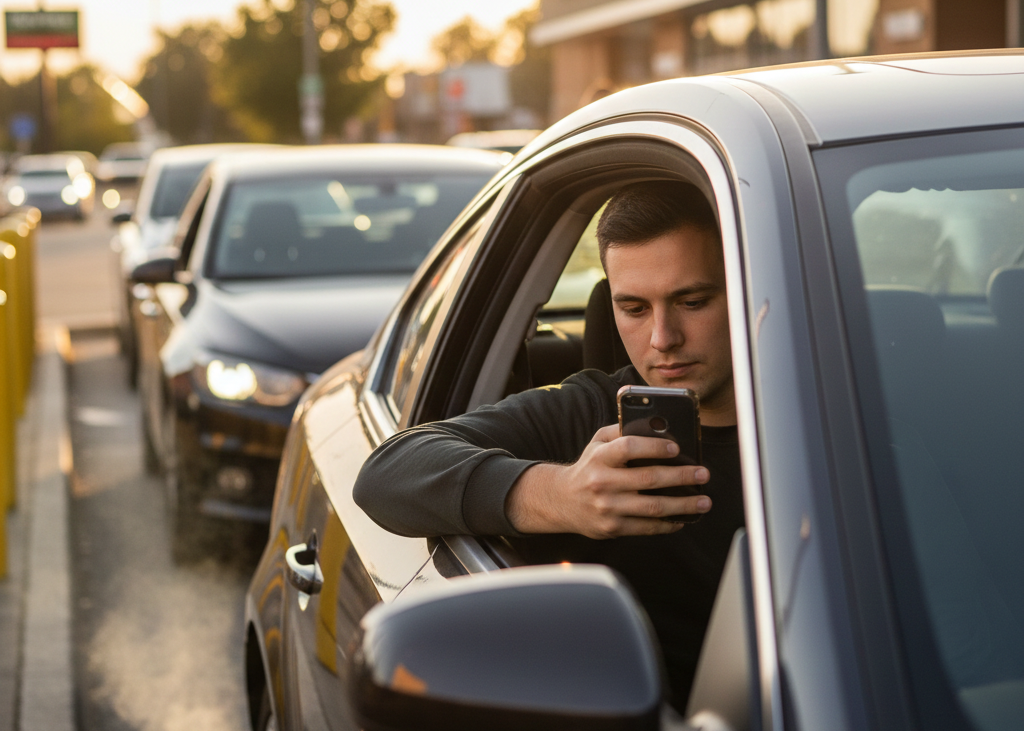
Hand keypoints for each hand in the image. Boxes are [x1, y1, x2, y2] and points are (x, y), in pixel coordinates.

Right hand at [505, 424, 711, 538]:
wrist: (562, 501)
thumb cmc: (589, 467)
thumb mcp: (597, 443)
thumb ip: (622, 432)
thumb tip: (657, 427)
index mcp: (600, 457)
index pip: (629, 448)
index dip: (654, 447)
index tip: (677, 447)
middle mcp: (602, 482)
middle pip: (649, 479)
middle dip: (681, 476)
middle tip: (703, 474)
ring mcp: (608, 507)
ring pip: (653, 507)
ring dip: (684, 505)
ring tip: (704, 501)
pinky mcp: (612, 528)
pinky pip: (647, 527)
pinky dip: (668, 524)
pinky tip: (683, 518)